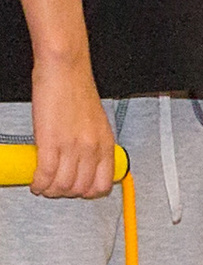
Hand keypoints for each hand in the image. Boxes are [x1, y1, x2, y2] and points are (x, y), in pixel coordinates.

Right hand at [30, 57, 114, 198]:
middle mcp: (92, 149)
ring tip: (42, 186)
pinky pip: (46, 175)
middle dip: (66, 193)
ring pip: (63, 185)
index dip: (87, 193)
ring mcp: (72, 147)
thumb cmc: (77, 91)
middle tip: (55, 188)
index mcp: (106, 144)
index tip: (76, 190)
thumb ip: (93, 143)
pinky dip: (39, 183)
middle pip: (81, 188)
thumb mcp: (96, 122)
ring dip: (51, 191)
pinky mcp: (51, 142)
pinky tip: (35, 182)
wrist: (64, 70)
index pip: (103, 184)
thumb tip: (84, 162)